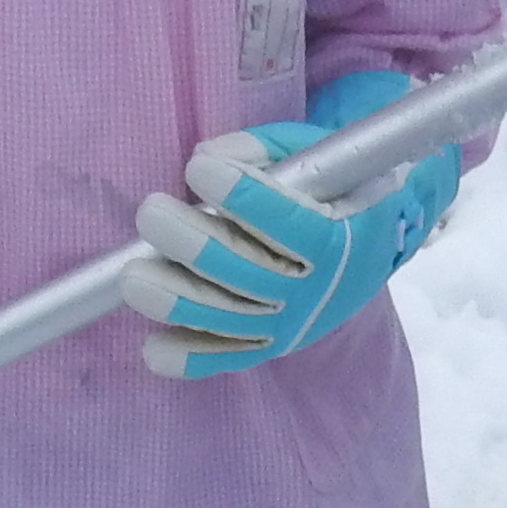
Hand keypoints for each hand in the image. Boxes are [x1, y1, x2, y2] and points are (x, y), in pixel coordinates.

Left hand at [121, 71, 461, 379]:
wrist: (372, 244)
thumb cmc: (336, 188)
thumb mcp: (315, 154)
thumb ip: (264, 149)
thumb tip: (207, 157)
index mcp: (336, 238)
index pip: (288, 222)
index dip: (244, 196)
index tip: (200, 169)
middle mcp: (315, 289)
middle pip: (249, 272)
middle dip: (195, 245)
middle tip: (151, 213)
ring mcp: (292, 322)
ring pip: (230, 315)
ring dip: (179, 301)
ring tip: (133, 279)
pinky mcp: (272, 343)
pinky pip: (230, 355)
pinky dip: (193, 358)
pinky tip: (154, 352)